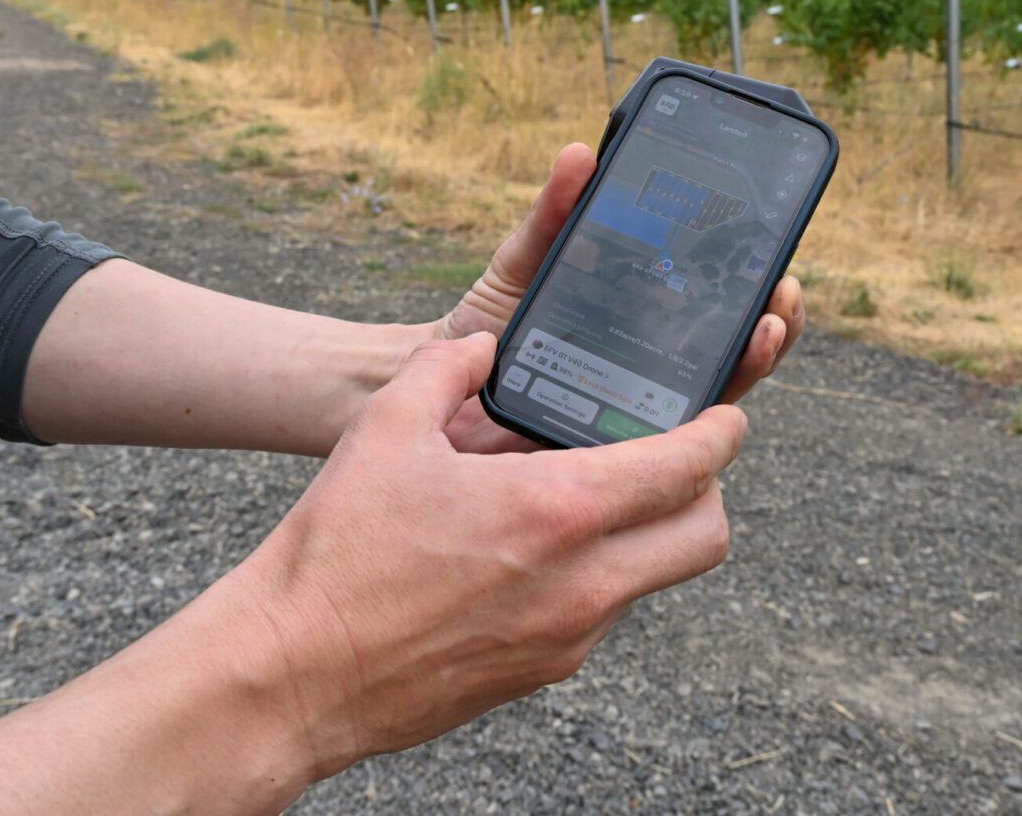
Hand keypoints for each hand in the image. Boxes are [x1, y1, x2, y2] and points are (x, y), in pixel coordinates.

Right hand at [227, 333, 744, 781]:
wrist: (295, 670)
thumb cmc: (338, 549)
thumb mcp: (386, 428)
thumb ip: (445, 368)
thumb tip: (482, 347)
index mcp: (556, 510)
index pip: (687, 466)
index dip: (721, 432)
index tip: (726, 414)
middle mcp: (582, 583)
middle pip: (705, 536)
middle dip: (707, 491)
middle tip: (671, 459)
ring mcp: (566, 638)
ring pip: (654, 580)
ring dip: (647, 536)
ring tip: (591, 500)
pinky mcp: (539, 674)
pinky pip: (601, 616)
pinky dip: (596, 577)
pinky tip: (535, 553)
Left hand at [434, 143, 805, 450]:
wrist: (434, 381)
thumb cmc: (488, 320)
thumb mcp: (526, 259)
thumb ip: (555, 213)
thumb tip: (580, 154)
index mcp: (644, 323)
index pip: (720, 310)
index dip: (759, 290)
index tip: (778, 262)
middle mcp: (651, 373)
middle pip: (734, 356)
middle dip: (772, 326)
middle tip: (781, 296)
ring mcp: (634, 418)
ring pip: (713, 403)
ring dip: (749, 366)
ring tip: (762, 332)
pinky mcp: (605, 455)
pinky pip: (656, 451)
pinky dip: (691, 429)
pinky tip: (710, 405)